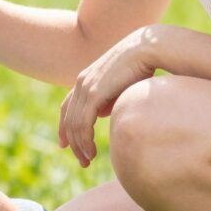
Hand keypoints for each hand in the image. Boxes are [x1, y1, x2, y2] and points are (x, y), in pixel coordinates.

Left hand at [59, 26, 160, 167]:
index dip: (64, 126)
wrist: (146, 49)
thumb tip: (103, 113)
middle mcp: (80, 83)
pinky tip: (92, 153)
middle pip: (68, 119)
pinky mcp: (94, 93)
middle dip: (73, 143)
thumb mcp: (119, 86)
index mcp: (85, 80)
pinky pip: (82, 123)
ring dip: (79, 146)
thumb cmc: (140, 67)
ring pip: (74, 124)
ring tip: (88, 161)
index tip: (65, 144)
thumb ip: (108, 99)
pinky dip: (84, 141)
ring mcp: (85, 87)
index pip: (67, 107)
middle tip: (82, 161)